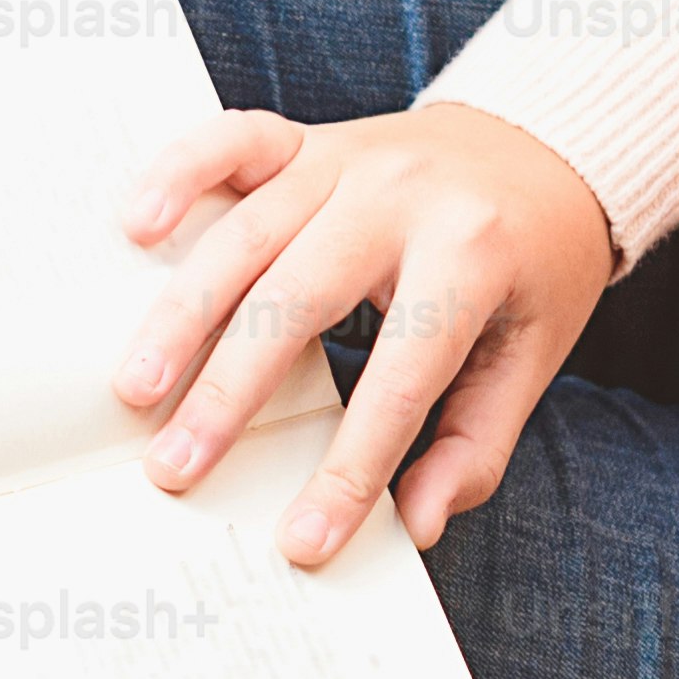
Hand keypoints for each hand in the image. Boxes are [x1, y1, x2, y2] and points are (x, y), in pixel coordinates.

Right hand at [113, 103, 616, 564]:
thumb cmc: (531, 264)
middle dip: (229, 391)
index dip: (351, 467)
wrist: (544, 145)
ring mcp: (347, 159)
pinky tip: (137, 226)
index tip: (302, 538)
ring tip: (134, 387)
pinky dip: (179, 174)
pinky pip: (233, 141)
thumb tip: (418, 522)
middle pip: (297, 300)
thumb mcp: (532, 353)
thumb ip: (476, 442)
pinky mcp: (309, 140)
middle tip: (174, 466)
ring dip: (181, 313)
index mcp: (471, 256)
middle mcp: (400, 198)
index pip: (398, 380)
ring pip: (247, 234)